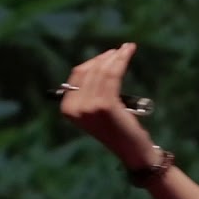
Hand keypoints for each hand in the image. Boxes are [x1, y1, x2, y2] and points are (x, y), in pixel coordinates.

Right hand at [60, 43, 155, 165]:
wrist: (131, 150)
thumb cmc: (117, 128)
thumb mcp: (96, 110)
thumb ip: (90, 91)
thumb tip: (98, 62)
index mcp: (67, 109)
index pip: (77, 75)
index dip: (93, 62)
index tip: (108, 55)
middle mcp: (75, 108)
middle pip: (89, 70)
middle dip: (106, 57)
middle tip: (121, 50)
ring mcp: (89, 107)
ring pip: (102, 71)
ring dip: (116, 56)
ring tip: (127, 48)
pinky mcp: (105, 105)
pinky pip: (113, 75)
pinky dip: (122, 60)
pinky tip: (128, 52)